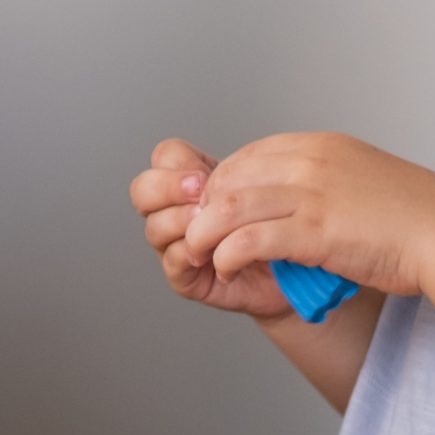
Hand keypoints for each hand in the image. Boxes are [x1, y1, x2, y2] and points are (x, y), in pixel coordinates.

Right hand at [130, 138, 288, 318]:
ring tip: (212, 221)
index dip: (177, 162)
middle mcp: (172, 212)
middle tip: (199, 190)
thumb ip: (233, 174)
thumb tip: (216, 171)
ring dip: (182, 220)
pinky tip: (216, 251)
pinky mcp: (182, 277)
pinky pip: (173, 260)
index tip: (204, 173)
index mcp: (187, 182)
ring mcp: (173, 245)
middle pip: (142, 190)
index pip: (164, 157)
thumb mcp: (257, 188)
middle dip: (166, 187)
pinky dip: (191, 252)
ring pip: (155, 226)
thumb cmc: (274, 225)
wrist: (292, 268)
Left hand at [179, 131, 434, 300]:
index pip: (249, 156)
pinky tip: (227, 269)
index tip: (217, 210)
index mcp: (321, 146)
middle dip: (205, 208)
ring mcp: (311, 194)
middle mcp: (310, 162)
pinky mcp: (314, 231)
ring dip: (205, 234)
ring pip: (228, 207)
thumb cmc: (414, 216)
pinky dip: (228, 256)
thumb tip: (296, 200)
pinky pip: (249, 240)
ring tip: (202, 254)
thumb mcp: (362, 178)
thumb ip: (326, 182)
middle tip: (200, 235)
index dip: (223, 184)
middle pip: (231, 177)